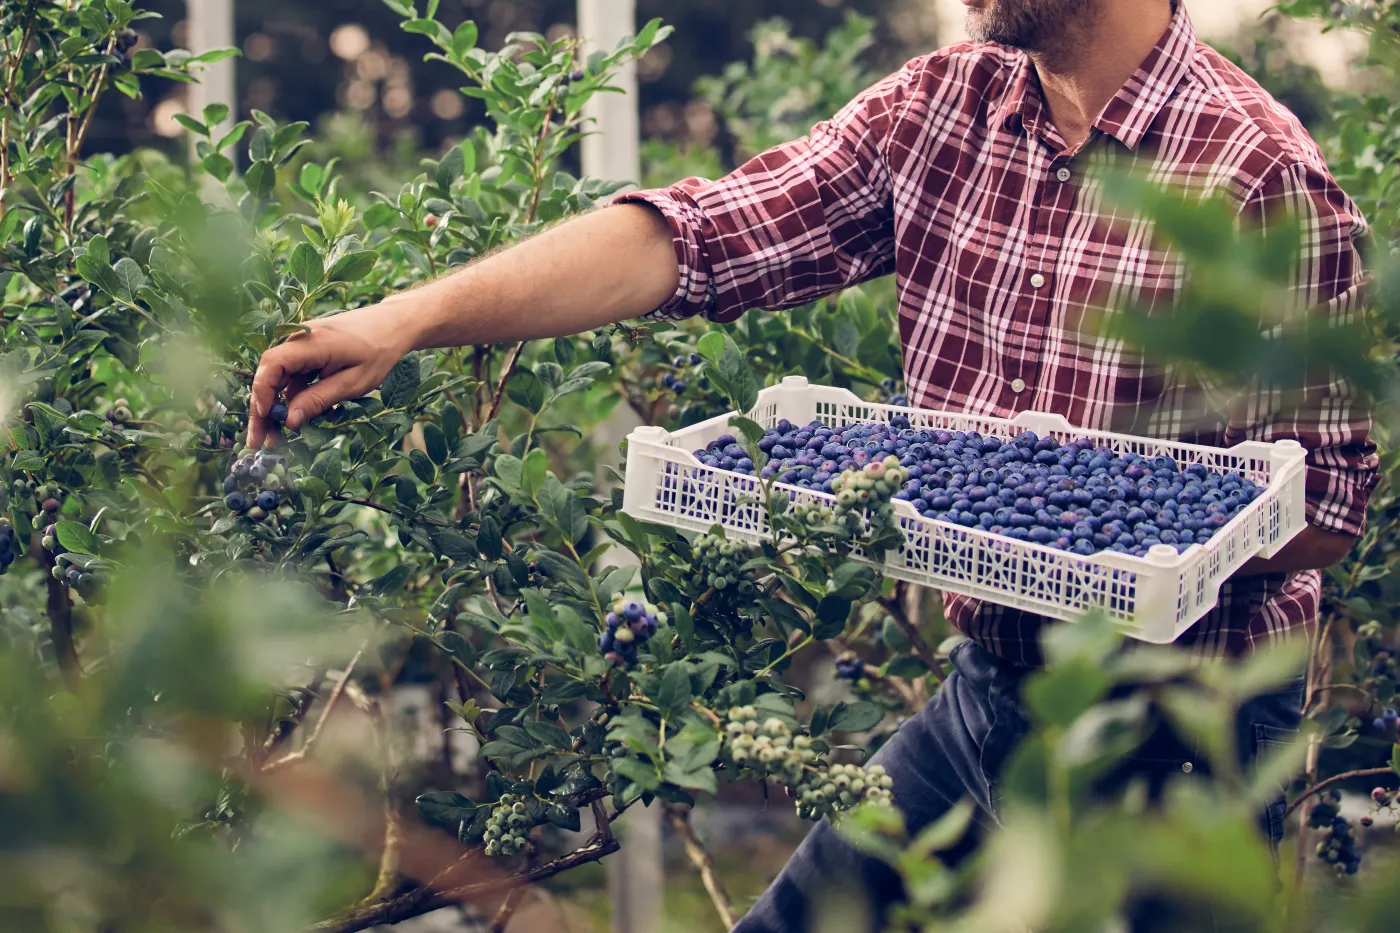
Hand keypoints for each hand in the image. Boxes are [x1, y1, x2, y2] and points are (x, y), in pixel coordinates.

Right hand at [248, 300, 419, 447]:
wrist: (396, 325)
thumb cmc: (381, 351)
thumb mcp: (354, 382)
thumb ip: (320, 399)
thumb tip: (289, 420)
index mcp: (312, 342)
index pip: (272, 364)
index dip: (262, 392)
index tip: (265, 419)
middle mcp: (301, 340)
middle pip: (270, 374)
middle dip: (263, 409)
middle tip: (259, 440)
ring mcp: (304, 345)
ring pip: (281, 378)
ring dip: (278, 406)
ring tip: (277, 438)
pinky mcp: (310, 352)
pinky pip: (296, 376)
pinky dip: (296, 397)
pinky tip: (301, 420)